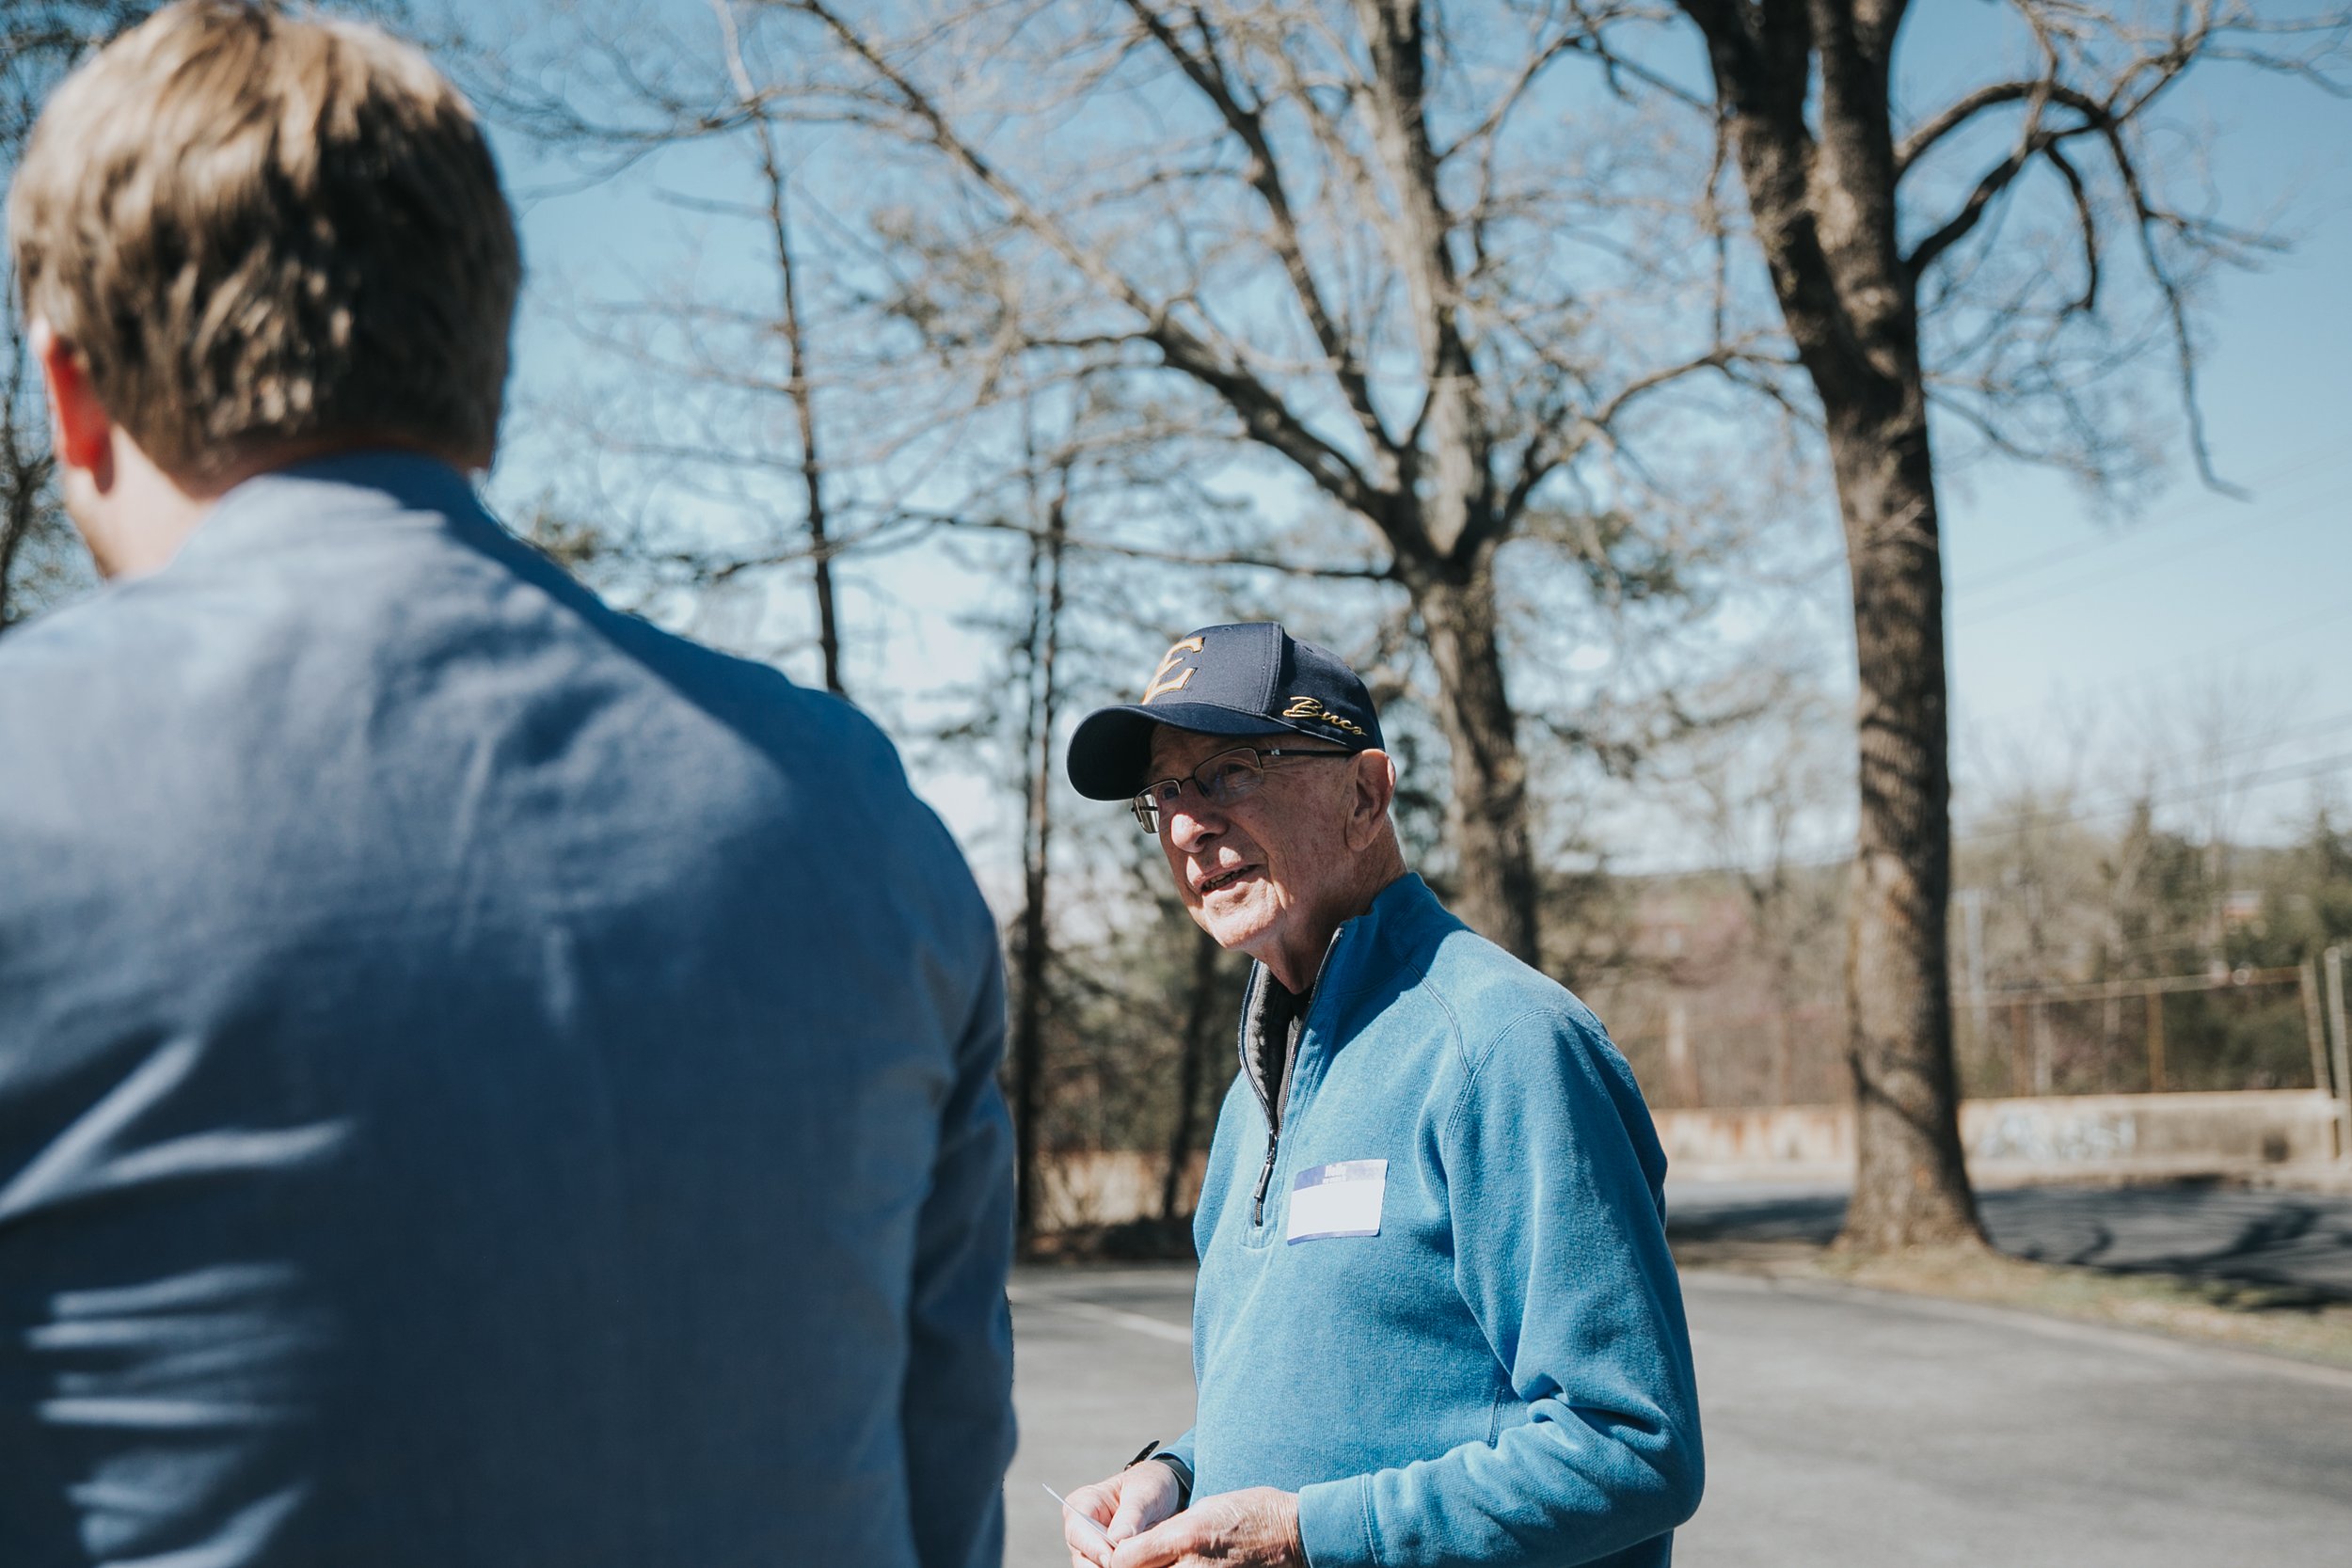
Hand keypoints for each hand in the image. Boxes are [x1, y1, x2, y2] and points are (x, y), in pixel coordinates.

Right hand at [1062, 1460, 1184, 1566]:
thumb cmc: (1149, 1486)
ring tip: (1137, 1563)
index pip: (1077, 1530)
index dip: (1092, 1547)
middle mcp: (1082, 1528)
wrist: (1162, 1495)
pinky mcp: (1105, 1560)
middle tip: (1130, 1565)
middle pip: (1081, 1556)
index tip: (1111, 1559)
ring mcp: (1092, 1547)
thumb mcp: (1146, 1492)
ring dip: (1116, 1567)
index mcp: (1083, 1502)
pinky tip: (1138, 1565)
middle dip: (1104, 1564)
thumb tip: (1116, 1538)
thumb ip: (1132, 1513)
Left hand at [1108, 1487, 1302, 1567]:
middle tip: (1138, 1561)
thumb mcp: (1203, 1509)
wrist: (1295, 1536)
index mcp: (1183, 1537)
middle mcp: (1190, 1567)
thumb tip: (1135, 1545)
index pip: (1123, 1558)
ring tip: (1161, 1564)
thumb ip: (1167, 1532)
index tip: (1118, 1552)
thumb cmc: (1250, 1513)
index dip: (1116, 1556)